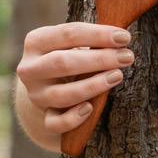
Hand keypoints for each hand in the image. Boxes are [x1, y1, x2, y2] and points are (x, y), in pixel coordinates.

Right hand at [15, 22, 133, 141]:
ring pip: (62, 94)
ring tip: (117, 76)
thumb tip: (122, 38)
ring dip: (93, 85)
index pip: (68, 34)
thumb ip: (91, 40)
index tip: (125, 38)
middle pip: (62, 62)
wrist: (50, 90)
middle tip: (126, 57)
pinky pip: (55, 123)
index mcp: (36, 42)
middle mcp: (30, 69)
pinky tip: (90, 108)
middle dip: (99, 59)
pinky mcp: (44, 118)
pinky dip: (73, 118)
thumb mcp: (73, 45)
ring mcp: (36, 96)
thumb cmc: (69, 60)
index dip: (98, 35)